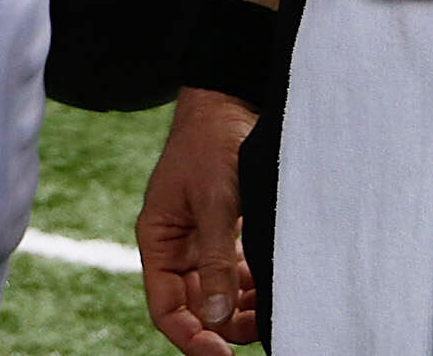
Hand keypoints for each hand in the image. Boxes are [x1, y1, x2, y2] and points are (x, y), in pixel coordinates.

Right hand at [138, 87, 261, 353]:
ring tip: (271, 314)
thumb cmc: (213, 143)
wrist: (231, 101)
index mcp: (159, 240)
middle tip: (259, 333)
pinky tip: (272, 290)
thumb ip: (215, 259)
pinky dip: (252, 287)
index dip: (190, 336)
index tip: (219, 354)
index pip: (166, 307)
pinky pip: (236, 274)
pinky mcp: (226, 232)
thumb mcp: (215, 201)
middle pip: (193, 306)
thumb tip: (216, 317)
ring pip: (218, 294)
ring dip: (241, 310)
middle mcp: (177, 247)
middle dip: (222, 326)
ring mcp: (202, 241)